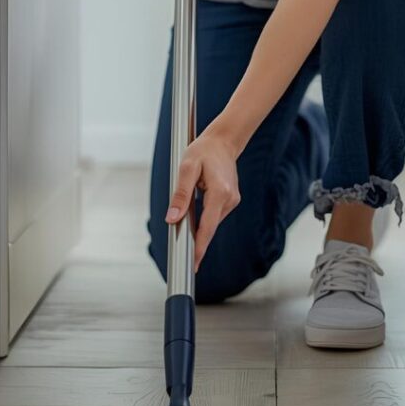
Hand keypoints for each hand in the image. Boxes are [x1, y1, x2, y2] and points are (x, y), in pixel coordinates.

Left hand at [165, 129, 240, 271]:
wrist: (222, 141)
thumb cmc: (203, 151)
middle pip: (210, 227)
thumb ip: (180, 194)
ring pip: (212, 222)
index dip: (200, 247)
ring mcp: (232, 201)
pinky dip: (205, 220)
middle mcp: (230, 199)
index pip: (208, 226)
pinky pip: (214, 216)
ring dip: (200, 228)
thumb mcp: (186, 167)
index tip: (194, 264)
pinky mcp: (230, 201)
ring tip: (186, 232)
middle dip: (197, 242)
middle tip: (185, 261)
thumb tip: (172, 218)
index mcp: (220, 192)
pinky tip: (196, 216)